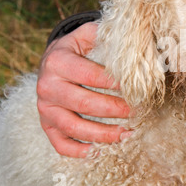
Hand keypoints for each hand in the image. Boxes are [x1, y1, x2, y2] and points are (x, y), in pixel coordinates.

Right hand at [37, 22, 131, 157]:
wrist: (54, 59)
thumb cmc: (80, 48)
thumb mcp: (90, 34)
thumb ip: (110, 36)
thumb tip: (140, 43)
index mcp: (58, 61)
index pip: (91, 76)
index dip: (116, 85)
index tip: (139, 89)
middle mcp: (46, 85)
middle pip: (84, 104)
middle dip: (115, 110)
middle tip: (139, 112)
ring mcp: (45, 107)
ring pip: (73, 127)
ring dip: (103, 134)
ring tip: (128, 135)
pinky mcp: (46, 124)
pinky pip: (60, 143)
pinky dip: (79, 151)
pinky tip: (101, 151)